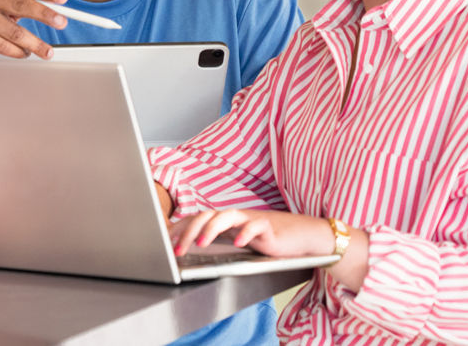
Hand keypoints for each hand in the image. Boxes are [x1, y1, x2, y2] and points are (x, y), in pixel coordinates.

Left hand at [168, 208, 334, 259]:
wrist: (302, 236)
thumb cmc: (269, 241)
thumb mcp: (240, 243)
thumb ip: (220, 243)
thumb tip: (194, 251)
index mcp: (225, 222)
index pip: (197, 219)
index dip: (180, 228)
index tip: (165, 242)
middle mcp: (235, 217)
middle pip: (206, 216)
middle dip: (188, 231)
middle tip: (176, 249)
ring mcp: (251, 219)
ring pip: (226, 216)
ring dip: (211, 229)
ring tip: (200, 244)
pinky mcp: (268, 225)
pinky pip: (255, 225)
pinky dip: (246, 233)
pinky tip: (240, 243)